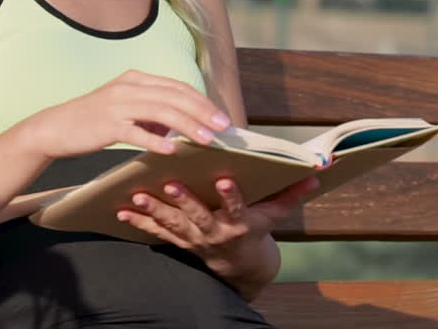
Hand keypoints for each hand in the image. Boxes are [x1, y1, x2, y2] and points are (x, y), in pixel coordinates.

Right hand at [20, 70, 230, 159]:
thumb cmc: (92, 121)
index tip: (221, 118)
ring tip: (207, 139)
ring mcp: (117, 104)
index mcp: (135, 79)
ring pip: (161, 111)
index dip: (202, 101)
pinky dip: (155, 140)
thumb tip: (180, 126)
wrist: (54, 128)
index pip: (177, 87)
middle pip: (174, 96)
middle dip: (203, 112)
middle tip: (224, 128)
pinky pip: (136, 131)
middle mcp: (128, 87)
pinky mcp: (106, 124)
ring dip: (187, 125)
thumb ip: (151, 113)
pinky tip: (171, 150)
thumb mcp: (125, 109)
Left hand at [115, 175, 318, 288]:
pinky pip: (156, 231)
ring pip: (173, 224)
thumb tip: (316, 172)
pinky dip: (139, 221)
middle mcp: (215, 232)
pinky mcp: (179, 240)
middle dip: (184, 200)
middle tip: (170, 183)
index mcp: (240, 222)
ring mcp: (195, 238)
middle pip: (198, 216)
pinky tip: (121, 211)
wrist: (241, 265)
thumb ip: (291, 193)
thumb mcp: (275, 214)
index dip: (232, 195)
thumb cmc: (257, 230)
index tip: (226, 179)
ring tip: (137, 195)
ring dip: (154, 210)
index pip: (237, 207)